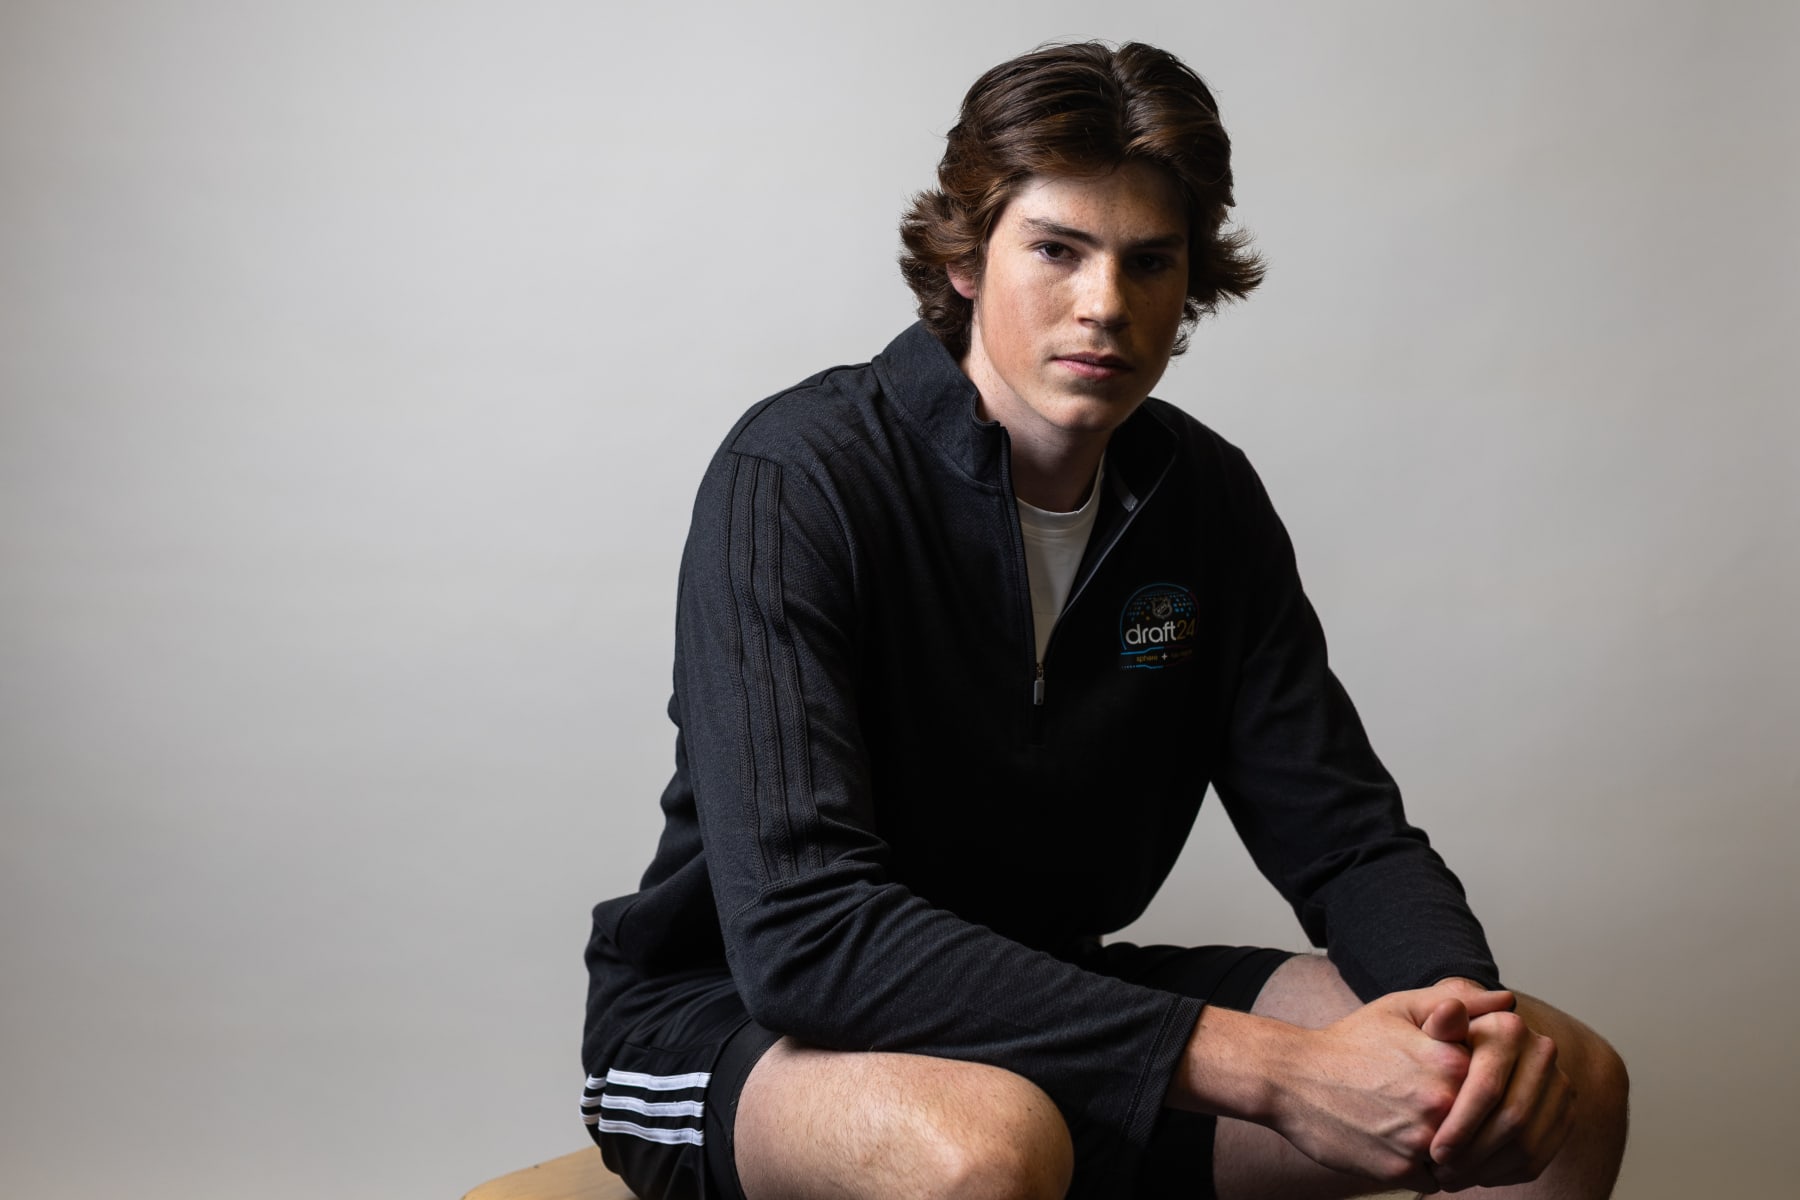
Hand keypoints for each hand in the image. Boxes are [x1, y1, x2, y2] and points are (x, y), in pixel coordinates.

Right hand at [1264, 982, 1502, 1191]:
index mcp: (1449, 1061)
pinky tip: (1398, 1142)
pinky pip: (1433, 1179)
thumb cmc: (1349, 1042)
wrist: (1290, 1078)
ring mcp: (1420, 1140)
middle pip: (1477, 1123)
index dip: (1473, 1084)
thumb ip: (1459, 1004)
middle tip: (1428, 1105)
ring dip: (1447, 1147)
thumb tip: (1507, 1000)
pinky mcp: (1399, 1171)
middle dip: (1462, 1119)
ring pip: (1460, 1155)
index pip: (1494, 1084)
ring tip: (1414, 1124)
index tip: (1448, 1079)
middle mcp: (1440, 1104)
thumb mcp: (1400, 1010)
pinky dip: (1422, 1167)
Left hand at [1422, 982, 1577, 1190]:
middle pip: (1513, 1119)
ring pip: (1529, 1143)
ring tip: (1452, 1178)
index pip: (1488, 1089)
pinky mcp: (1565, 1113)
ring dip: (1488, 1169)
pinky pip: (1540, 1156)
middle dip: (1474, 1154)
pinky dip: (1505, 1173)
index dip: (1460, 1126)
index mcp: (1508, 1027)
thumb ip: (1435, 1023)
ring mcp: (1559, 1083)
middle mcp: (1542, 1051)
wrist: (1466, 1046)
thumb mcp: (1424, 1023)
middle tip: (1441, 1173)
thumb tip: (1450, 1009)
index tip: (1434, 1152)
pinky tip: (1474, 1175)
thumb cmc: (1431, 1038)